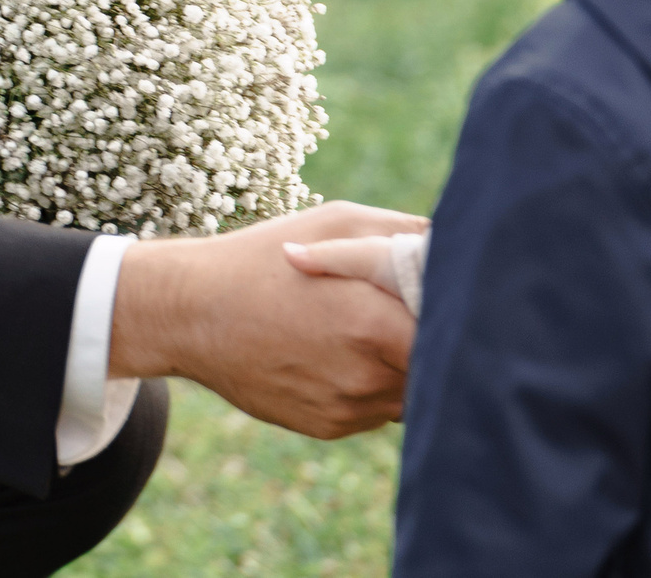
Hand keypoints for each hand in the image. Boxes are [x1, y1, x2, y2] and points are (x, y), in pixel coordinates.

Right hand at [108, 201, 425, 438]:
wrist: (192, 312)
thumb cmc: (265, 258)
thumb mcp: (334, 224)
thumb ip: (402, 233)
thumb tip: (454, 246)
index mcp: (372, 324)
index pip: (452, 335)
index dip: (459, 315)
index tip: (454, 295)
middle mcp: (365, 377)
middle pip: (434, 368)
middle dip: (431, 341)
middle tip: (407, 309)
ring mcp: (347, 409)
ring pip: (409, 392)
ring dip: (403, 365)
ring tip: (368, 329)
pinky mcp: (330, 427)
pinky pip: (377, 409)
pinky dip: (372, 383)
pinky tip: (339, 352)